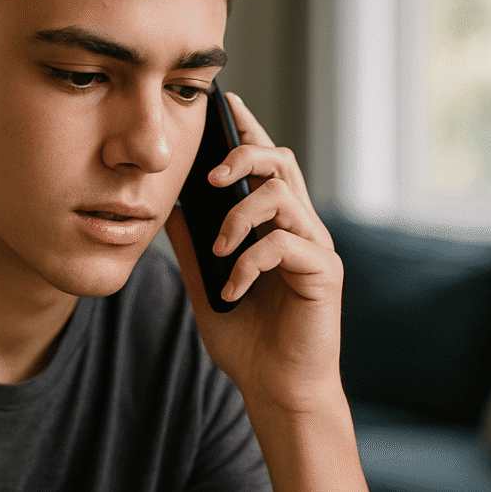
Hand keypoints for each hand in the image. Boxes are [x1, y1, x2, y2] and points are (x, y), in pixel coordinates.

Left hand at [165, 92, 343, 412]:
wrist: (274, 389)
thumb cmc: (246, 337)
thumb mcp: (204, 281)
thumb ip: (191, 242)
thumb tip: (167, 203)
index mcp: (274, 223)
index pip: (264, 163)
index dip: (248, 128)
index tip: (225, 102)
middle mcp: (300, 227)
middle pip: (282, 162)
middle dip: (245, 154)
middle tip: (210, 175)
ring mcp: (315, 248)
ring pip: (283, 195)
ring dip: (241, 214)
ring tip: (219, 247)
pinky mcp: (323, 274)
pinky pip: (284, 245)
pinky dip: (250, 261)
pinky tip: (233, 289)